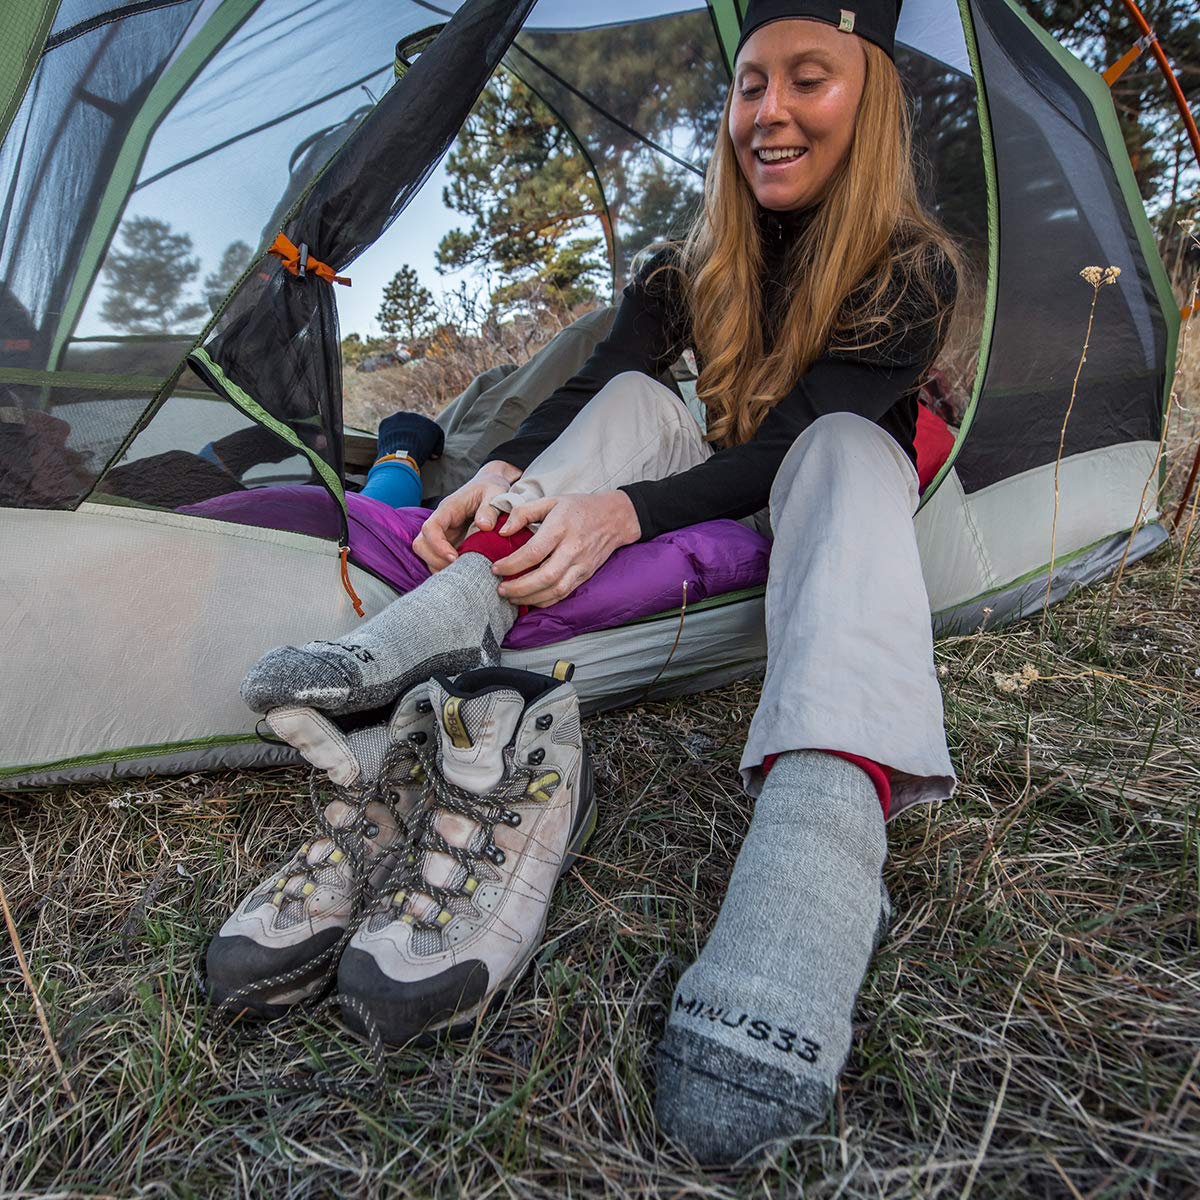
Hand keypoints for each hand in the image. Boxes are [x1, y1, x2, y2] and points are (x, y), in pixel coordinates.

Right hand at [413, 460, 520, 571]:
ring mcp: (443, 534)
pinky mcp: (449, 542)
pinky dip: (446, 569)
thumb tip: (484, 526)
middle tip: (458, 572)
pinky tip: (464, 574)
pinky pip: (438, 558)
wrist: (490, 486)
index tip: (454, 558)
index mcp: (449, 509)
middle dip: (434, 561)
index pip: (430, 528)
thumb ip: (490, 508)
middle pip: (421, 544)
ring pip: (426, 554)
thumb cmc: (491, 488)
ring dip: (439, 567)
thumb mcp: (495, 492)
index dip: (437, 545)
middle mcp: (441, 522)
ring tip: (461, 576)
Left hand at [490, 491, 641, 607]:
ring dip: (530, 598)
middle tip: (500, 589)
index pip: (534, 552)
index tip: (495, 568)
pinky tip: (530, 599)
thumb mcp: (551, 500)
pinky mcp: (586, 575)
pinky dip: (545, 601)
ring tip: (511, 598)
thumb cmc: (580, 508)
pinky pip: (564, 594)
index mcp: (561, 527)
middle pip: (544, 577)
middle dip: (519, 588)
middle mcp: (573, 548)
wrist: (616, 518)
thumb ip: (523, 513)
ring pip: (555, 590)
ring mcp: (581, 565)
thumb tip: (502, 531)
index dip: (512, 564)